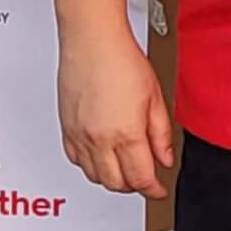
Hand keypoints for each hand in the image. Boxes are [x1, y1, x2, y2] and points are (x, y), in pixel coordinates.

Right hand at [58, 24, 174, 197]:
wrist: (92, 41)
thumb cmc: (122, 60)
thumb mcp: (155, 98)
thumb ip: (161, 134)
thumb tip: (164, 158)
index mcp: (126, 134)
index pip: (140, 179)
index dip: (153, 189)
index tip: (159, 189)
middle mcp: (99, 140)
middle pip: (115, 184)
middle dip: (133, 186)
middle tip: (144, 179)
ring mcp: (79, 135)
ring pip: (94, 176)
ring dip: (111, 178)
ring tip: (124, 168)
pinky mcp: (66, 128)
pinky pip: (76, 160)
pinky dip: (90, 165)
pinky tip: (100, 156)